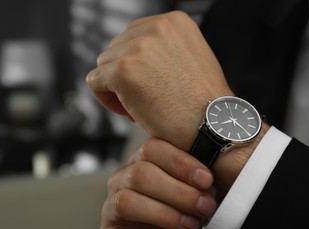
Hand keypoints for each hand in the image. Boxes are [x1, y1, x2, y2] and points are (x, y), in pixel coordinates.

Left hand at [87, 11, 232, 150]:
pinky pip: (95, 82)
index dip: (136, 64)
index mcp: (174, 21)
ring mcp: (139, 48)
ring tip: (140, 107)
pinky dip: (106, 99)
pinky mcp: (123, 71)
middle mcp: (156, 27)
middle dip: (125, 75)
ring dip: (116, 88)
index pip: (133, 36)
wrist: (214, 128)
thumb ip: (163, 50)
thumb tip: (133, 55)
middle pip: (116, 48)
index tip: (150, 86)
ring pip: (104, 65)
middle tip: (145, 100)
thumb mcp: (191, 59)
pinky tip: (130, 112)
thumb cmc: (204, 104)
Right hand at [100, 138, 216, 228]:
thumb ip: (195, 185)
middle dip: (178, 191)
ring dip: (164, 214)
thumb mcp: (187, 194)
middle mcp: (121, 180)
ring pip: (127, 202)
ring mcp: (111, 208)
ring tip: (190, 224)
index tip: (206, 179)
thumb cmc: (175, 213)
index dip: (180, 162)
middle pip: (141, 173)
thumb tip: (209, 186)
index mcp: (140, 162)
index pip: (152, 148)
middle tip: (205, 206)